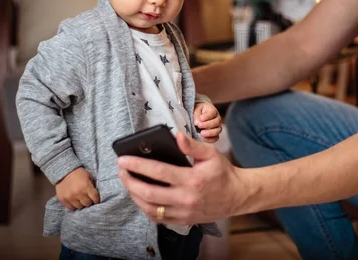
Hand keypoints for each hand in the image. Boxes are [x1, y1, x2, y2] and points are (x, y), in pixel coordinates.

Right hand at [55, 167, 99, 209]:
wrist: (63, 171)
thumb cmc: (78, 173)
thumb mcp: (89, 176)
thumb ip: (93, 186)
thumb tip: (96, 195)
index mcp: (86, 186)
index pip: (95, 198)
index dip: (97, 200)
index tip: (96, 200)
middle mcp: (78, 193)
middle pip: (87, 204)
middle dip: (89, 201)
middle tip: (88, 198)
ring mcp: (70, 197)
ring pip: (79, 207)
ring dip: (81, 203)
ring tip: (81, 199)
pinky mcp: (63, 200)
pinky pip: (71, 207)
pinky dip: (74, 205)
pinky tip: (74, 200)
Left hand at [118, 133, 248, 224]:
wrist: (236, 196)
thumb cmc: (222, 172)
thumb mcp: (211, 153)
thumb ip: (192, 145)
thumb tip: (176, 135)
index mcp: (191, 180)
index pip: (158, 172)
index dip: (137, 165)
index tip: (123, 159)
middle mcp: (185, 199)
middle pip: (148, 193)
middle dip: (130, 181)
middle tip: (121, 170)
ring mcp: (183, 213)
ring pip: (150, 208)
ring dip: (134, 195)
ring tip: (128, 182)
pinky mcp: (182, 221)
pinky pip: (157, 218)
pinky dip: (145, 207)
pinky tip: (140, 196)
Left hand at [193, 102, 221, 142]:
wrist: (199, 117)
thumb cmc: (198, 112)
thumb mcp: (196, 110)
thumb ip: (196, 115)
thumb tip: (197, 123)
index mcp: (212, 110)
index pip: (212, 113)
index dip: (207, 116)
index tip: (200, 118)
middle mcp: (217, 118)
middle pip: (217, 122)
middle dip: (208, 124)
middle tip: (199, 125)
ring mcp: (217, 126)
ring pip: (218, 130)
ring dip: (210, 132)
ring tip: (201, 133)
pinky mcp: (215, 134)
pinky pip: (216, 138)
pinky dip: (210, 139)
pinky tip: (203, 138)